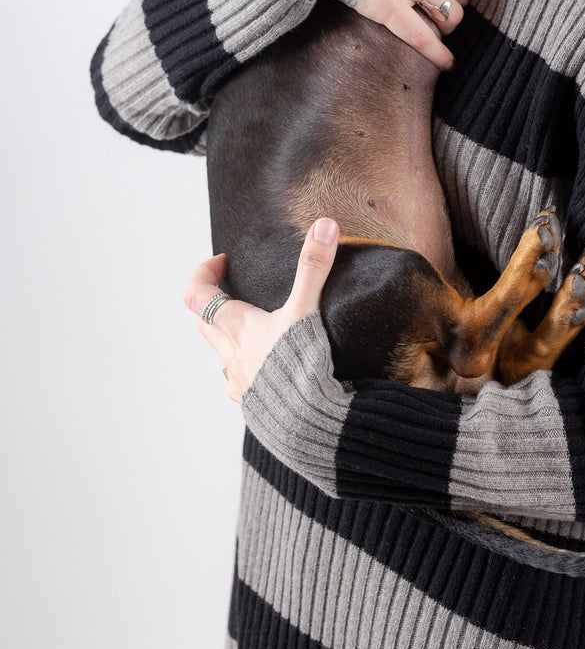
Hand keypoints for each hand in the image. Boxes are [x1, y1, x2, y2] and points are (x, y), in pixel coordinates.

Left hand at [183, 218, 339, 401]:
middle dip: (216, 302)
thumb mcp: (307, 309)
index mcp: (236, 327)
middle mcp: (230, 354)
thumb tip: (323, 226)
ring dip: (231, 338)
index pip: (197, 295)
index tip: (221, 262)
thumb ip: (314, 267)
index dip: (203, 273)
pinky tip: (270, 368)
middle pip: (206, 323)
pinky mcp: (253, 404)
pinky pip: (240, 382)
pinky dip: (249, 368)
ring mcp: (239, 382)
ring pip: (222, 354)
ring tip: (258, 328)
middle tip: (237, 289)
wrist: (308, 423)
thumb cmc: (301, 367)